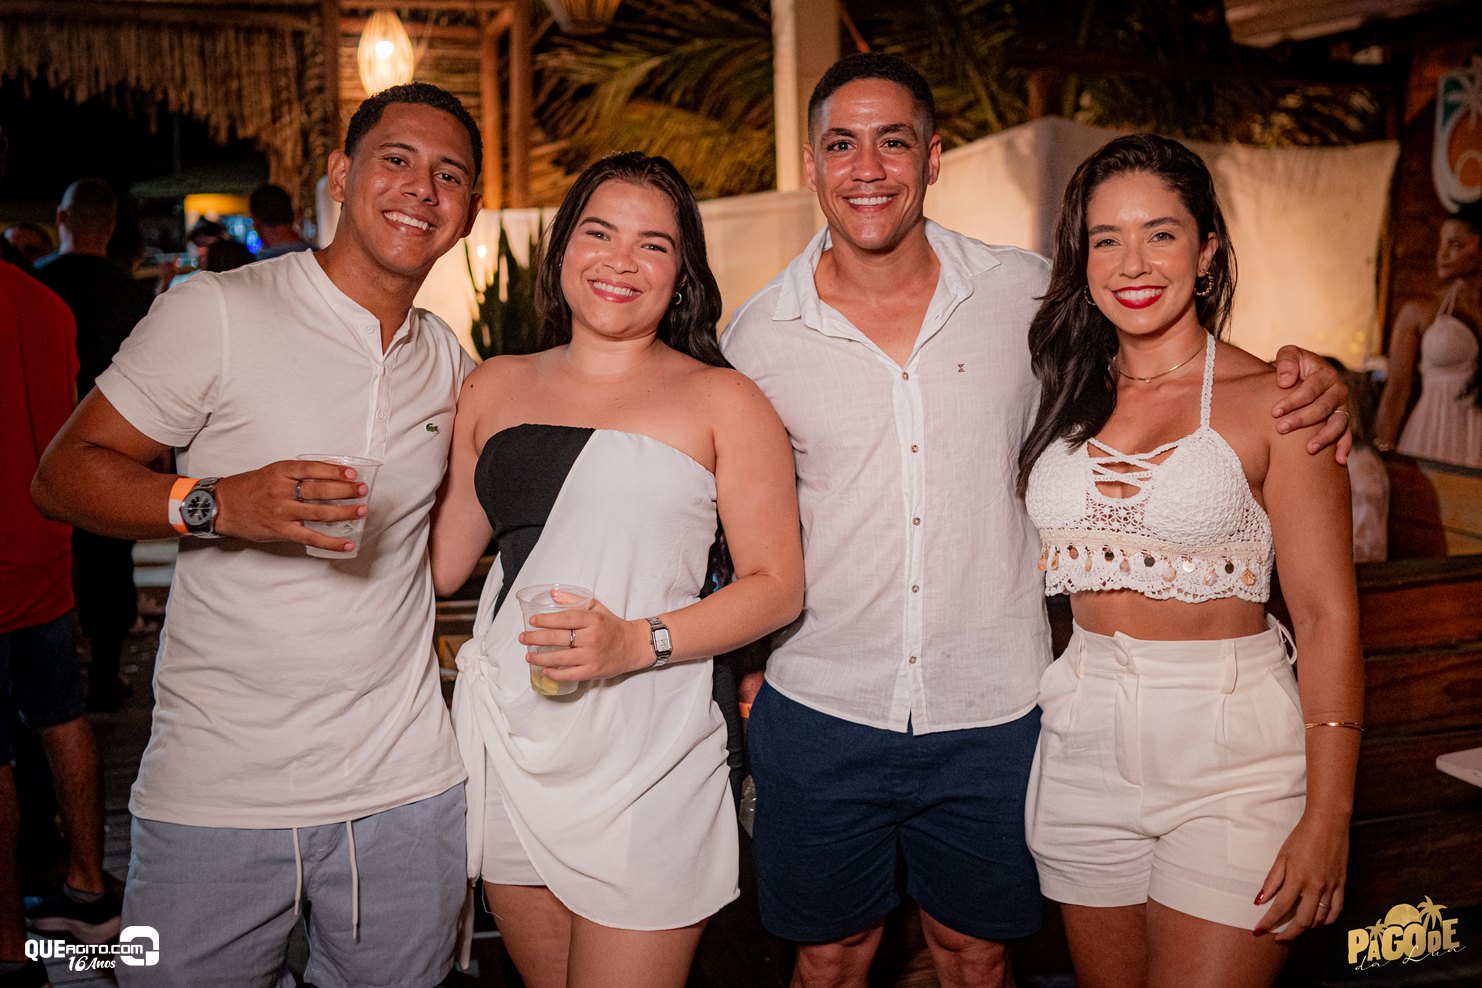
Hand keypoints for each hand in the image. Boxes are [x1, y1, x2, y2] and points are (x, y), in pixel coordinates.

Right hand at [214, 459, 367, 551]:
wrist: (222, 506)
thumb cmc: (249, 488)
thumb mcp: (272, 472)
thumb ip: (297, 473)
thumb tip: (331, 474)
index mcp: (279, 471)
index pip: (312, 469)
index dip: (334, 471)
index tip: (352, 474)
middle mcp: (281, 490)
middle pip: (320, 490)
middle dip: (345, 490)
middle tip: (362, 491)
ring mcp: (281, 512)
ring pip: (319, 512)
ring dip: (344, 512)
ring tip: (362, 510)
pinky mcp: (281, 531)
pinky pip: (312, 537)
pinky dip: (332, 542)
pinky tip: (347, 543)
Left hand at [521, 600, 652, 681]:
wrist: (633, 645)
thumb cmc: (613, 626)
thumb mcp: (597, 608)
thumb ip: (575, 601)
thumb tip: (553, 595)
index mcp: (592, 620)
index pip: (564, 619)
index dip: (545, 620)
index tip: (532, 621)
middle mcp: (591, 638)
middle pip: (557, 638)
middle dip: (536, 638)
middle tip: (523, 638)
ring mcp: (592, 656)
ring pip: (560, 658)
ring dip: (540, 658)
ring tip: (528, 656)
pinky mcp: (593, 671)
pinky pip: (569, 674)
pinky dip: (555, 674)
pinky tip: (545, 671)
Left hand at [1253, 812, 1349, 940]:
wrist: (1328, 824)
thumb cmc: (1302, 837)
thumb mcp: (1282, 856)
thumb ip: (1272, 880)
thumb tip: (1260, 900)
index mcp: (1298, 879)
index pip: (1280, 908)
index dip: (1268, 922)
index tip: (1259, 930)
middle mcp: (1316, 887)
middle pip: (1303, 921)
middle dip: (1288, 933)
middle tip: (1277, 938)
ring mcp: (1331, 888)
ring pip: (1320, 919)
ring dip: (1307, 929)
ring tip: (1295, 930)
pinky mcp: (1342, 885)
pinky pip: (1337, 911)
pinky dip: (1327, 921)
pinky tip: (1318, 923)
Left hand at [1271, 345, 1352, 462]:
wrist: (1302, 377)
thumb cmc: (1293, 366)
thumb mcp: (1289, 354)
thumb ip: (1287, 361)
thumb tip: (1284, 382)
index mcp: (1325, 374)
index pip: (1310, 389)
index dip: (1293, 400)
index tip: (1274, 411)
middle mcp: (1338, 391)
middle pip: (1322, 408)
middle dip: (1301, 419)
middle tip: (1280, 429)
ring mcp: (1342, 408)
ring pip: (1337, 424)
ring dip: (1324, 437)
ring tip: (1308, 449)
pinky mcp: (1342, 422)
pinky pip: (1347, 436)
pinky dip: (1344, 447)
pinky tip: (1338, 461)